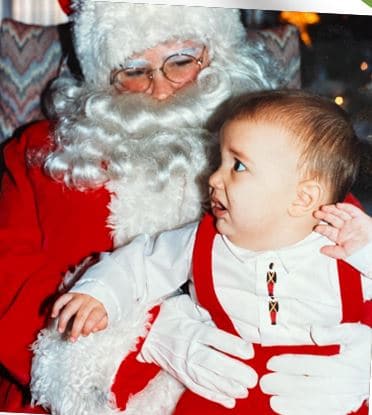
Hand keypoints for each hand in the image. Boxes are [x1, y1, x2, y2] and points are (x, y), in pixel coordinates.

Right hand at [51, 292, 107, 341]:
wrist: (98, 291)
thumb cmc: (98, 309)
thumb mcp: (104, 317)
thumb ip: (101, 324)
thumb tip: (94, 329)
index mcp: (98, 307)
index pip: (93, 318)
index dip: (88, 328)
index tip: (84, 335)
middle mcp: (89, 301)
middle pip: (81, 315)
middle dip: (75, 329)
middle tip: (71, 339)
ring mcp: (79, 297)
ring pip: (70, 308)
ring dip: (63, 320)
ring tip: (60, 330)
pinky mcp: (71, 294)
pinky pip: (62, 299)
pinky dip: (56, 306)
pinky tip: (53, 315)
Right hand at [138, 295, 257, 407]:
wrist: (147, 332)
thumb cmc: (171, 315)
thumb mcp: (187, 305)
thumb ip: (205, 309)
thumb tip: (225, 312)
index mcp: (192, 330)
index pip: (214, 338)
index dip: (232, 346)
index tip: (249, 352)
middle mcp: (188, 349)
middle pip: (211, 362)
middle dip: (233, 372)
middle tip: (252, 379)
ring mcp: (183, 365)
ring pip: (206, 378)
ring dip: (226, 387)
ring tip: (244, 391)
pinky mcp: (181, 375)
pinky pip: (197, 388)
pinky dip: (213, 396)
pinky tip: (229, 401)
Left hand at [260, 323, 370, 414]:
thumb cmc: (367, 347)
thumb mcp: (355, 333)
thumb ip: (334, 332)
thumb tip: (314, 331)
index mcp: (345, 365)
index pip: (312, 365)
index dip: (290, 365)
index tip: (271, 363)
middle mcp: (346, 385)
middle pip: (310, 387)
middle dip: (284, 386)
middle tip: (264, 383)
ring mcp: (347, 400)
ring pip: (317, 406)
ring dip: (293, 406)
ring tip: (273, 402)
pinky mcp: (346, 408)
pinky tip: (289, 412)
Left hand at [314, 203, 371, 258]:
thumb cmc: (362, 251)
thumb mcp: (345, 253)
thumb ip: (333, 252)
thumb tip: (321, 250)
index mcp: (339, 236)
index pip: (328, 230)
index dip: (322, 229)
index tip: (316, 228)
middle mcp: (343, 227)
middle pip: (332, 219)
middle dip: (324, 216)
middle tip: (316, 214)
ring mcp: (351, 221)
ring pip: (339, 213)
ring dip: (332, 210)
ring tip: (324, 208)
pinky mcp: (359, 217)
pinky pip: (352, 210)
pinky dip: (346, 207)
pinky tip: (338, 205)